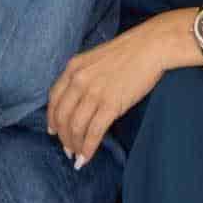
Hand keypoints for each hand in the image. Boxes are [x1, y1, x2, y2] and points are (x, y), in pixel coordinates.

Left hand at [47, 14, 180, 167]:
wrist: (151, 46)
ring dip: (74, 146)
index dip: (52, 118)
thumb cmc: (128, 51)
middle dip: (63, 137)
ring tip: (77, 156)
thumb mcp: (96, 58)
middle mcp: (79, 80)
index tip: (53, 131)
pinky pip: (94, 132)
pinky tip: (87, 157)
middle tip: (68, 149)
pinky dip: (88, 149)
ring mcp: (94, 93)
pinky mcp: (111, 104)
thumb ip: (83, 75)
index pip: (54, 99)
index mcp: (73, 67)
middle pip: (62, 116)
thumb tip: (79, 100)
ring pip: (75, 127)